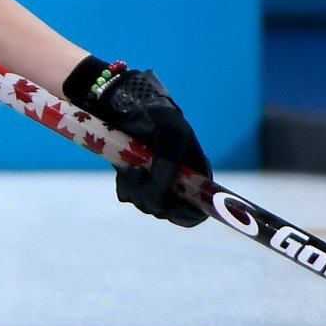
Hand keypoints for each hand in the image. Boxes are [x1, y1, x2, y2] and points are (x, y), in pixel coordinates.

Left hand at [91, 69, 210, 226]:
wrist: (131, 110)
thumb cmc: (160, 118)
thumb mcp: (172, 129)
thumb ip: (171, 153)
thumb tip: (162, 181)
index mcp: (197, 176)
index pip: (200, 210)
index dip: (189, 214)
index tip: (173, 208)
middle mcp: (178, 186)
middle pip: (169, 212)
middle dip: (154, 197)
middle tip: (142, 173)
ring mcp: (156, 187)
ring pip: (147, 204)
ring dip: (137, 188)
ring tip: (133, 164)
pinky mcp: (135, 184)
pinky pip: (128, 196)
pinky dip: (125, 184)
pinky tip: (126, 166)